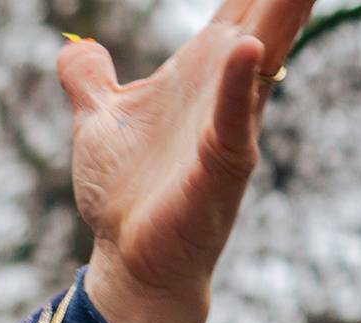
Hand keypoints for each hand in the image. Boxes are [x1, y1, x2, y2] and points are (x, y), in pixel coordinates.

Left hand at [60, 0, 315, 322]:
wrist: (129, 260)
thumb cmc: (125, 193)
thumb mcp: (98, 122)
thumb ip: (90, 82)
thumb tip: (77, 48)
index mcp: (201, 72)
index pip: (239, 7)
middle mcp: (226, 91)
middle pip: (264, 21)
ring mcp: (229, 128)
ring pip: (263, 60)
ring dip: (283, 16)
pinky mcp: (220, 168)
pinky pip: (233, 120)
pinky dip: (238, 86)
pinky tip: (246, 49)